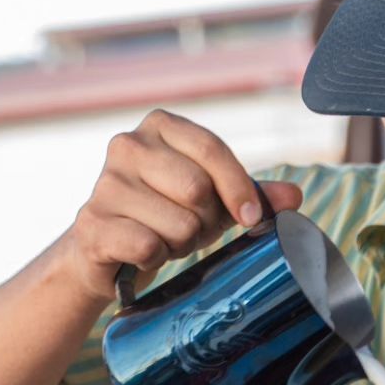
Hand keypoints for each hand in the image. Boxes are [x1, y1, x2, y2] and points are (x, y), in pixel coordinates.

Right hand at [63, 108, 302, 303]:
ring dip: (181, 242)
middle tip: (191, 226)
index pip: (212, 149)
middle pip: (197, 189)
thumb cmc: (168, 214)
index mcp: (161, 126)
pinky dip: (156, 257)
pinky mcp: (91, 223)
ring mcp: (104, 183)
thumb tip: (293, 197)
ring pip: (178, 223)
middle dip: (205, 220)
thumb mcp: (216, 199)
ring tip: (165, 237)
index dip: (239, 187)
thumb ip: (255, 194)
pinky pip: (148, 246)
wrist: (109, 251)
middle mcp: (127, 145)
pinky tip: (142, 251)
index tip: (251, 216)